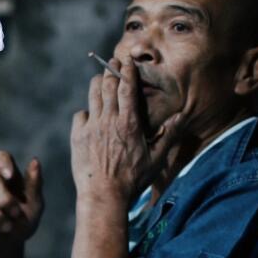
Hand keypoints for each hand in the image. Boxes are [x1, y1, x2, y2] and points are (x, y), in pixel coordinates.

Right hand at [0, 151, 43, 257]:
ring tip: (6, 227)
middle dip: (5, 200)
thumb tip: (35, 160)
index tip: (9, 176)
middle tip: (15, 215)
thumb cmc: (23, 223)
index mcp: (8, 175)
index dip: (3, 163)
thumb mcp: (34, 205)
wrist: (7, 245)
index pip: (1, 157)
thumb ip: (35, 184)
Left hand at [70, 58, 186, 206]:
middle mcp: (109, 120)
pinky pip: (80, 114)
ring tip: (101, 80)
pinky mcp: (77, 137)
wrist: (103, 195)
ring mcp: (91, 127)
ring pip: (92, 95)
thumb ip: (169, 136)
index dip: (127, 71)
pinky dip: (86, 111)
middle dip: (111, 70)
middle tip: (113, 63)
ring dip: (97, 84)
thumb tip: (180, 117)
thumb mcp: (156, 159)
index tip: (127, 61)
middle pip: (108, 85)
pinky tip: (90, 115)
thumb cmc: (132, 180)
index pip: (127, 88)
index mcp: (129, 123)